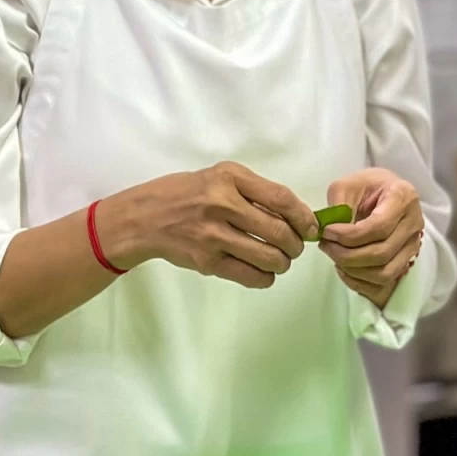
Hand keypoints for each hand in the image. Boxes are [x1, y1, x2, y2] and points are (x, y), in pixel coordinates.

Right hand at [99, 162, 317, 289]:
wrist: (144, 218)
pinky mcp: (206, 261)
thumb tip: (297, 215)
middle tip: (296, 247)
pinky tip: (264, 273)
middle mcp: (222, 204)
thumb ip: (255, 191)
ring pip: (268, 257)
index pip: (281, 198)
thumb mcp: (221, 177)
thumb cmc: (189, 193)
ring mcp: (213, 235)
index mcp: (230, 178)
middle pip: (278, 231)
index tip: (312, 228)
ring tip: (280, 260)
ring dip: (282, 263)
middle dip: (296, 244)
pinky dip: (265, 278)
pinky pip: (249, 275)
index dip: (303, 217)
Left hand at [318, 168, 423, 309]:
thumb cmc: (366, 187)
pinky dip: (359, 281)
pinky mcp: (406, 261)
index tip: (327, 232)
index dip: (349, 235)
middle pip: (381, 253)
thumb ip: (339, 206)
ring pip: (384, 273)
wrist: (384, 193)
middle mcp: (414, 223)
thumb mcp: (347, 185)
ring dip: (353, 270)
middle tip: (325, 245)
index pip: (379, 227)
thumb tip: (331, 234)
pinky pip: (384, 284)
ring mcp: (413, 245)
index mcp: (403, 197)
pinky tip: (343, 267)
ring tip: (334, 254)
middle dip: (347, 255)